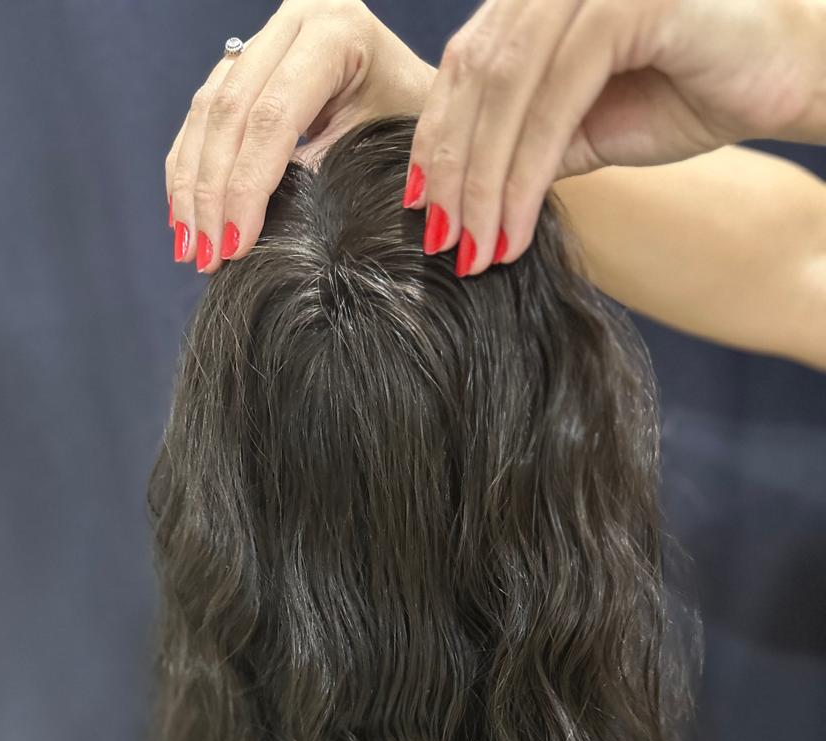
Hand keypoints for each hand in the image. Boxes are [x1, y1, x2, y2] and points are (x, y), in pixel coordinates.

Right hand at [165, 0, 433, 273]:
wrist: (416, 93)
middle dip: (211, 193)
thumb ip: (331, 175)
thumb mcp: (385, 147)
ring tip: (190, 248)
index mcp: (335, 30)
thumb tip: (271, 229)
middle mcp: (292, 21)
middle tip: (204, 256)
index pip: (272, 117)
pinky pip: (203, 115)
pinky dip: (189, 167)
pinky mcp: (245, 63)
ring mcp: (265, 38)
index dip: (246, 187)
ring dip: (191, 186)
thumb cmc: (412, 123)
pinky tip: (185, 215)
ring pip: (206, 113)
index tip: (235, 246)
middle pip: (229, 113)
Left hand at [405, 0, 825, 274]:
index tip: (419, 209)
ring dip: (482, 181)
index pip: (465, 68)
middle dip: (450, 170)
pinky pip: (555, 97)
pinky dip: (525, 171)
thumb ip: (528, 140)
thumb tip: (459, 189)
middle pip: (473, 78)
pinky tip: (512, 227)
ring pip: (506, 90)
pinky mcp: (625, 1)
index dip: (435, 140)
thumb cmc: (694, 90)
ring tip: (474, 249)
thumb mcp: (590, 126)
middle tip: (439, 244)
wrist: (789, 75)